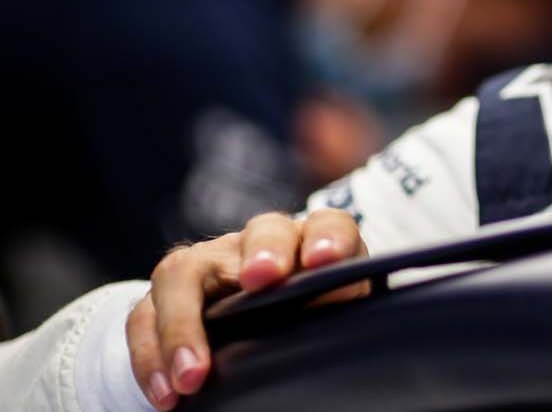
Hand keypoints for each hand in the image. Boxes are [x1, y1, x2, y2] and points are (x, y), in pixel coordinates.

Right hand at [126, 209, 367, 409]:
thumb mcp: (330, 312)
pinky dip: (151, 358)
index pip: (327, 225)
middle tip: (263, 280)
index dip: (329, 238)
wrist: (258, 329)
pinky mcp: (162, 299)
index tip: (326, 260)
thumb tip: (340, 306)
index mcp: (309, 242)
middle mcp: (256, 243)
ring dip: (183, 326)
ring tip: (192, 377)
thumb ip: (339, 304)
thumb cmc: (305, 316)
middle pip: (260, 231)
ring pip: (182, 273)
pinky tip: (165, 395)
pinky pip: (143, 318)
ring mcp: (205, 266)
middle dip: (263, 253)